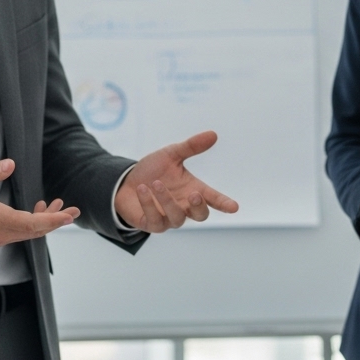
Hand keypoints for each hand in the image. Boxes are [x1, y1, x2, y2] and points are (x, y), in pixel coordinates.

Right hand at [0, 159, 78, 245]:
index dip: (52, 220)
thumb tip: (10, 164)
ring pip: (29, 232)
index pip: (31, 224)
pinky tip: (38, 208)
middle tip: (73, 211)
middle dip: (56, 221)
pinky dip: (34, 222)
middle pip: (35, 231)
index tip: (68, 216)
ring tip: (58, 205)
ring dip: (46, 220)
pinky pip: (21, 232)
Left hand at [115, 131, 238, 231]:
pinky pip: (154, 219)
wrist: (125, 183)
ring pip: (177, 217)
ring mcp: (169, 218)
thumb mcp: (171, 155)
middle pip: (201, 215)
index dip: (224, 203)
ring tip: (156, 183)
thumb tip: (213, 134)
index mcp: (192, 190)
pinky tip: (142, 189)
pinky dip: (148, 203)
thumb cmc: (152, 171)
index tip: (234, 207)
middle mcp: (184, 206)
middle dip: (199, 207)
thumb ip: (191, 147)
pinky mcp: (152, 225)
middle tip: (195, 194)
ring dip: (167, 201)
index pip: (213, 199)